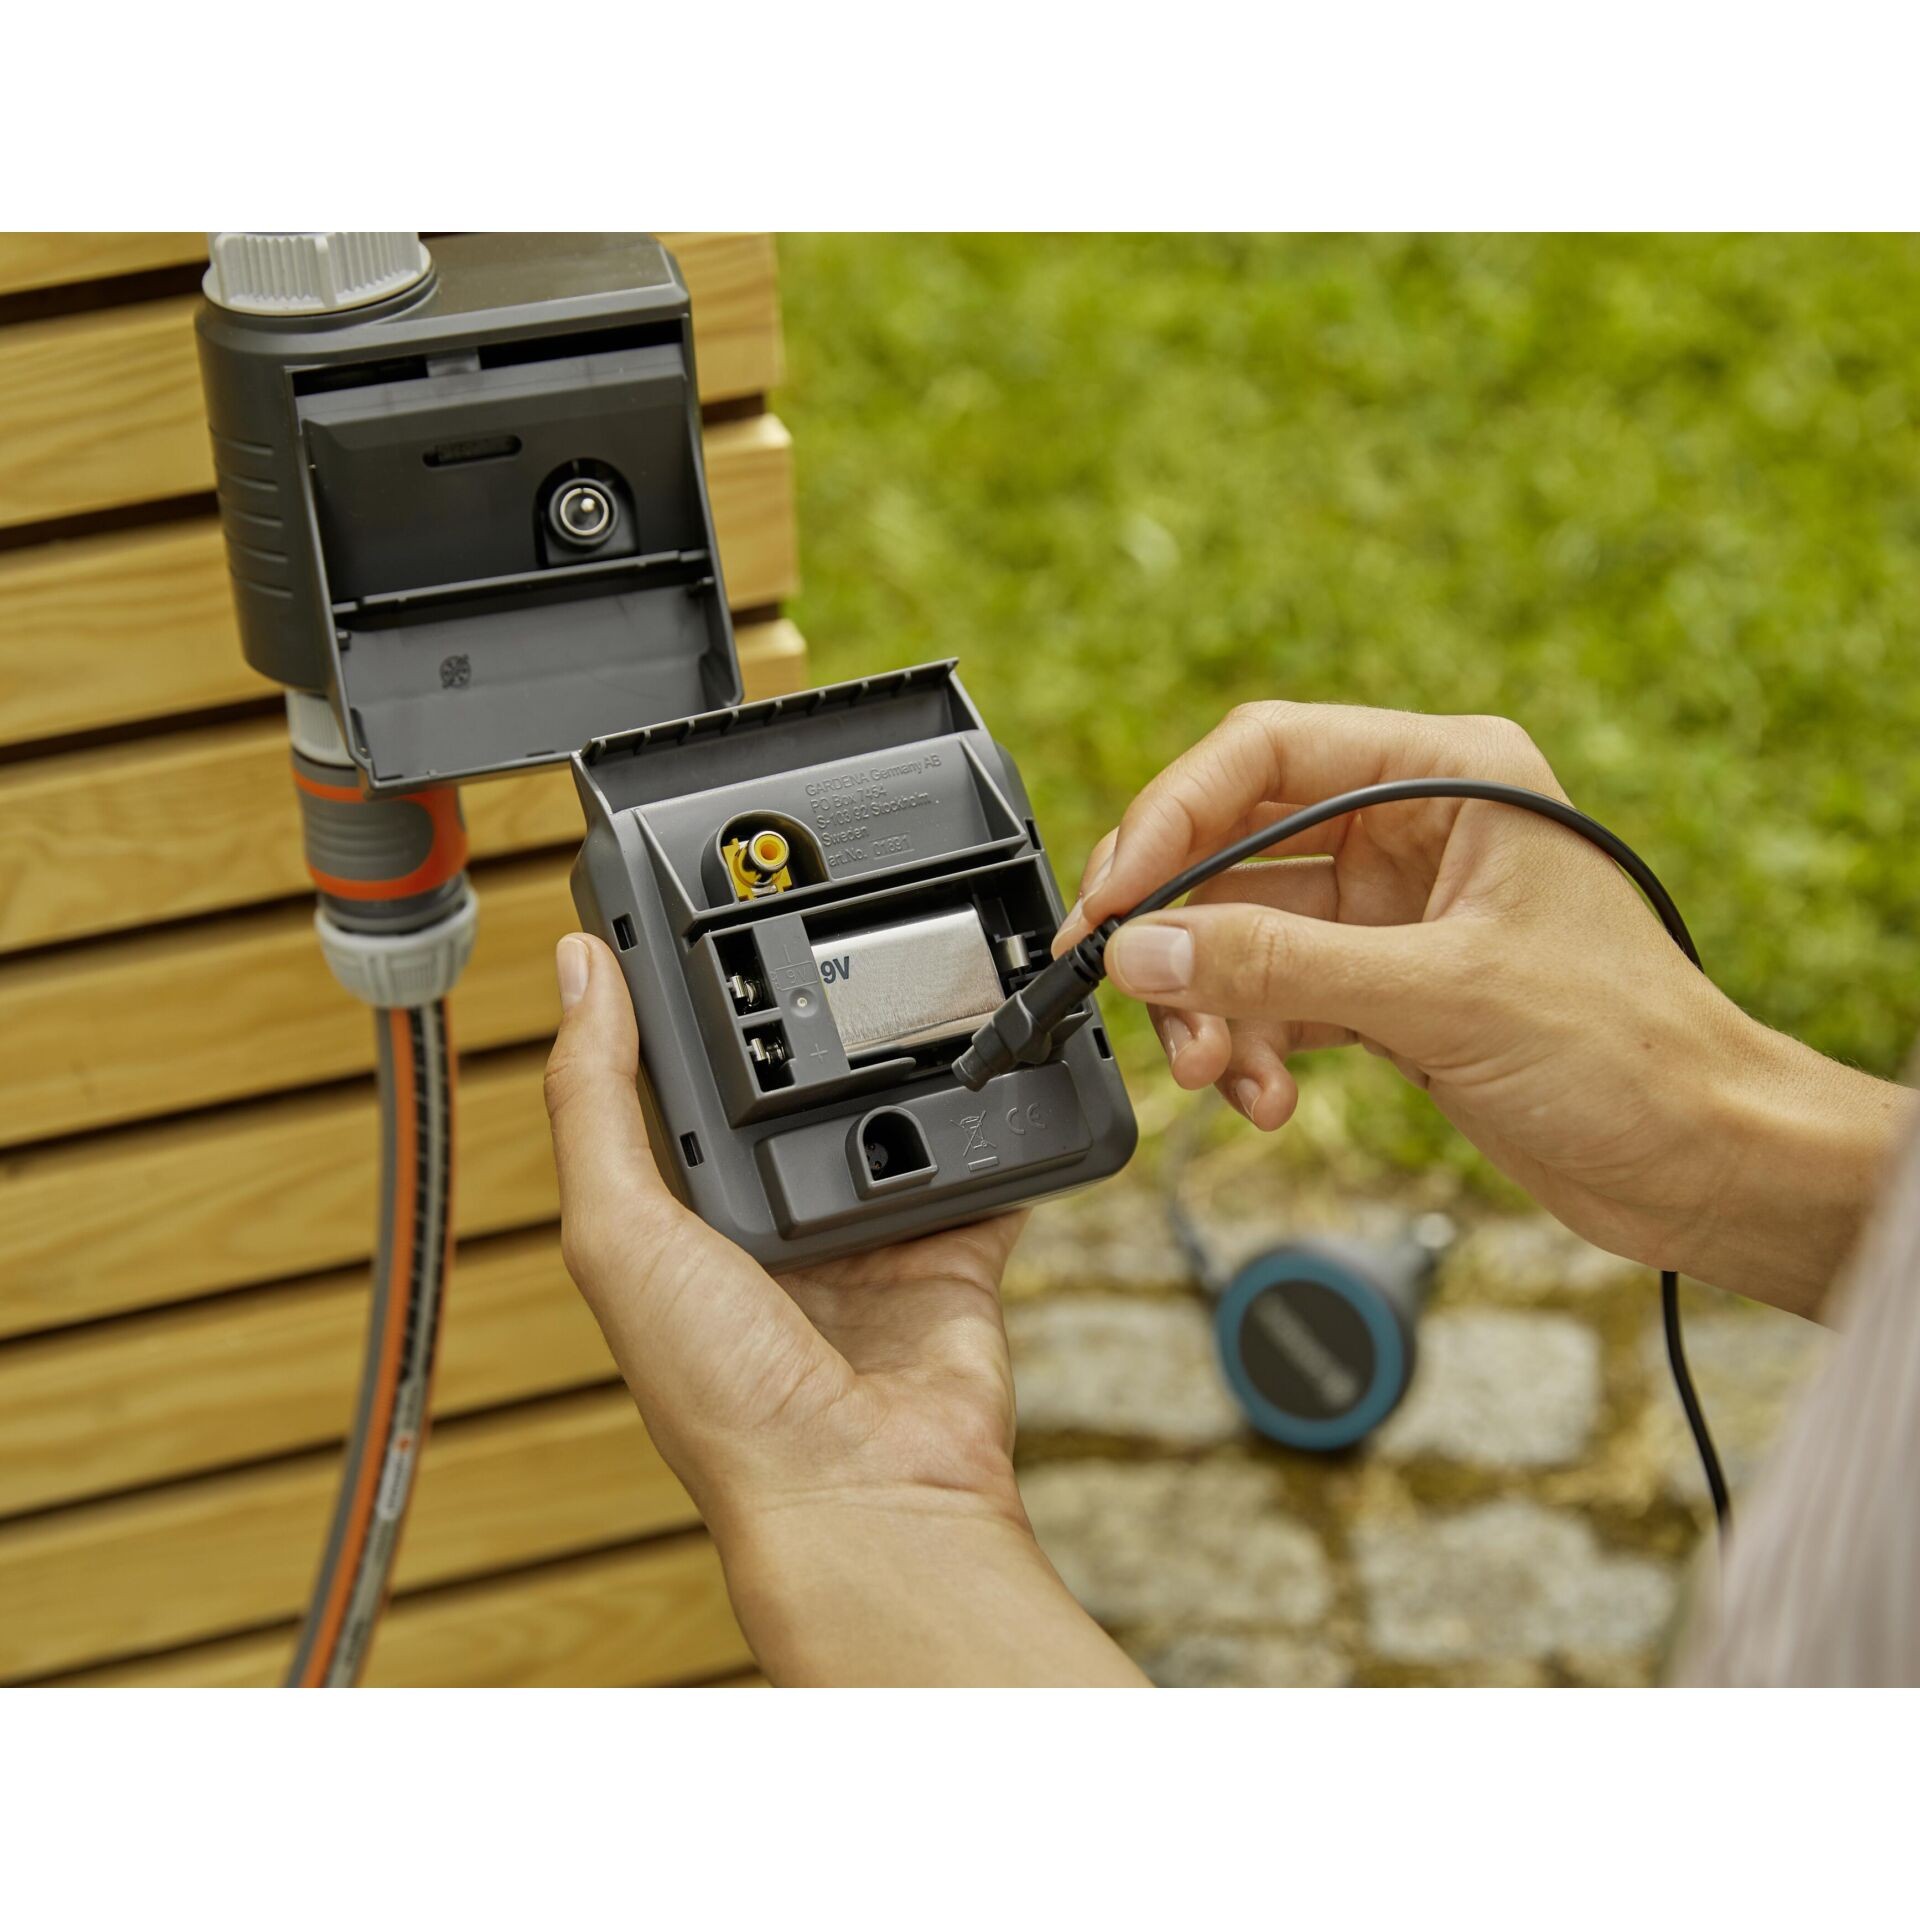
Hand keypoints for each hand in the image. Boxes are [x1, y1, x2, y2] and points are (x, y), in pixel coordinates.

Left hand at [543, 933, 1144, 1683]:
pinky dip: (999, 1126)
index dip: (675, 1003)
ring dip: (905, 1061)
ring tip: (914, 975)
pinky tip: (1004, 1062)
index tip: (689, 913)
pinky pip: (986, 1168)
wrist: (864, 1489)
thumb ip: (595, 1099)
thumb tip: (579, 970)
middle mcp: (771, 1223)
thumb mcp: (620, 1229)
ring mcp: (869, 1237)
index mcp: (680, 1218)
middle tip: (818, 920)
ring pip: (892, 1115)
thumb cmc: (721, 1395)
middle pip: (790, 1092)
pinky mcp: (956, 1251)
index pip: (674, 1084)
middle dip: (805, 1022)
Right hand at [1056, 703, 1908, 1317]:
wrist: (1704, 1161)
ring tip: (1219, 1075)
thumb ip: (1282, 968)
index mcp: (1449, 774)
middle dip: (1183, 932)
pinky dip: (1255, 1046)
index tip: (1116, 899)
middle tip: (1130, 991)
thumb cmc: (1631, 1052)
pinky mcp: (1387, 987)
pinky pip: (1277, 998)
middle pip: (1237, 848)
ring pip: (1246, 935)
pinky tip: (1266, 1097)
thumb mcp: (1443, 997)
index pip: (1264, 754)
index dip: (1172, 817)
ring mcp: (1395, 912)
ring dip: (1214, 1007)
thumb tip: (1144, 950)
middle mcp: (1414, 827)